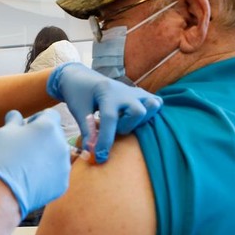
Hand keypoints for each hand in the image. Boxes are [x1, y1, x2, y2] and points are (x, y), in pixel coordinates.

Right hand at [0, 110, 69, 218]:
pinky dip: (47, 174)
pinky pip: (56, 174)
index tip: (26, 128)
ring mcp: (64, 166)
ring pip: (57, 155)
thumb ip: (14, 121)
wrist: (2, 194)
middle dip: (42, 138)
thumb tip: (16, 116)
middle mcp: (61, 144)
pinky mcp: (62, 184)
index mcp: (48, 127)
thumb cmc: (0, 159)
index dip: (37, 119)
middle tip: (24, 148)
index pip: (50, 115)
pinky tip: (31, 179)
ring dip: (46, 156)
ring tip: (26, 165)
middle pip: (55, 136)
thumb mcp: (3, 133)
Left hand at [46, 62, 162, 162]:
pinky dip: (149, 114)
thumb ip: (87, 130)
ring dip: (140, 120)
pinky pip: (155, 103)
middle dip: (126, 126)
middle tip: (113, 128)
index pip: (110, 119)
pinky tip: (132, 119)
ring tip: (125, 121)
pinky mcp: (140, 94)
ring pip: (153, 105)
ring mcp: (135, 92)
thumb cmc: (78, 94)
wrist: (81, 77)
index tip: (99, 157)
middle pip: (138, 112)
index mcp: (106, 93)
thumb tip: (90, 153)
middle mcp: (124, 91)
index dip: (105, 141)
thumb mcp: (78, 110)